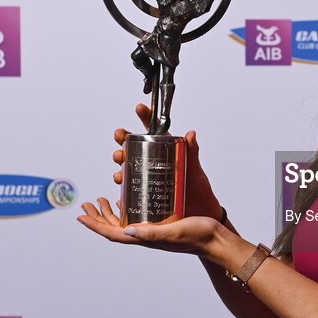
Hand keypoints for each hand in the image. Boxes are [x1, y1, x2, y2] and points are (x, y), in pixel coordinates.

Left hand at [77, 197, 222, 256]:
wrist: (214, 240)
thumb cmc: (197, 236)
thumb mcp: (174, 232)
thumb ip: (152, 233)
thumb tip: (127, 230)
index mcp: (145, 238)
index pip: (113, 233)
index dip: (95, 225)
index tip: (81, 216)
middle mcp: (146, 235)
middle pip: (114, 228)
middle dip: (98, 216)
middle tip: (86, 204)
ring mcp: (153, 230)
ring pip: (125, 222)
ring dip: (110, 212)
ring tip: (101, 200)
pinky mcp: (162, 223)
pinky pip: (139, 216)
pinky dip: (128, 208)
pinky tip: (126, 200)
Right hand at [112, 103, 223, 219]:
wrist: (198, 209)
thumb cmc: (197, 186)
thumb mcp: (194, 166)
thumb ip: (192, 150)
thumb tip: (191, 134)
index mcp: (165, 150)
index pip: (153, 130)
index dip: (145, 117)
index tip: (139, 108)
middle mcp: (153, 160)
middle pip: (133, 145)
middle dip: (123, 139)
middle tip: (121, 137)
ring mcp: (147, 175)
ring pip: (127, 163)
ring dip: (120, 159)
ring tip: (120, 160)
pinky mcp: (143, 190)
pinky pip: (128, 183)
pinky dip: (121, 179)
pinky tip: (119, 179)